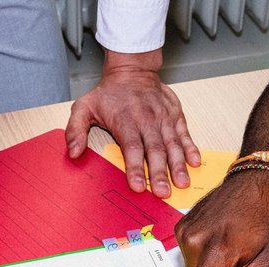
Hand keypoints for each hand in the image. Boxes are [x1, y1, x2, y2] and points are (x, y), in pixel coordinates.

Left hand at [66, 49, 200, 197]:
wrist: (133, 71)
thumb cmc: (108, 94)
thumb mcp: (84, 107)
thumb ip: (75, 130)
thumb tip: (73, 153)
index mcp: (125, 120)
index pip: (131, 147)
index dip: (135, 167)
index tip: (138, 186)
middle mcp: (147, 120)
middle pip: (154, 149)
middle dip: (160, 173)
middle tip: (163, 193)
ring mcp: (163, 118)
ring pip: (172, 144)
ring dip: (178, 165)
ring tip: (182, 183)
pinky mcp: (175, 116)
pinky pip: (185, 134)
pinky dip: (191, 148)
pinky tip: (195, 163)